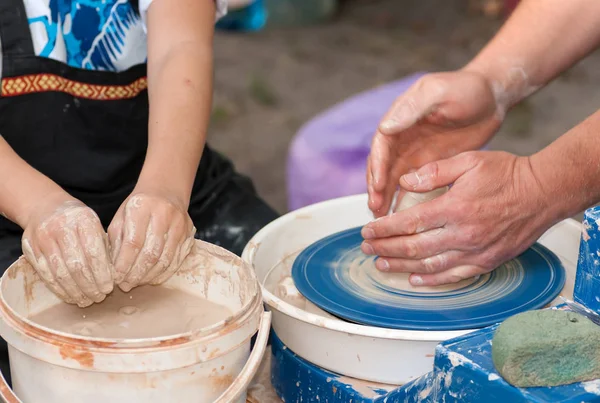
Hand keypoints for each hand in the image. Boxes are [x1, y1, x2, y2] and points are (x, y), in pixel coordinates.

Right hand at [21, 195, 112, 306]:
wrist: (45, 207)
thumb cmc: (78, 221)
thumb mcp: (95, 225)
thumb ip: (104, 247)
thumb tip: (114, 276)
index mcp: (83, 220)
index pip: (94, 253)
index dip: (102, 274)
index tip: (109, 288)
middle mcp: (61, 228)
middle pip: (77, 266)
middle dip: (90, 286)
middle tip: (99, 298)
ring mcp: (43, 238)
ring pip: (60, 273)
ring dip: (75, 292)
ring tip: (86, 301)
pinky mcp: (30, 249)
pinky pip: (46, 274)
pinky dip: (59, 289)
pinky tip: (70, 296)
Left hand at [108, 191, 195, 291]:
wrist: (165, 191)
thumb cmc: (138, 207)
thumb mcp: (121, 217)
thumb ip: (116, 241)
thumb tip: (114, 270)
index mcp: (142, 207)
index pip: (133, 242)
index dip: (124, 264)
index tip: (116, 278)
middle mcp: (164, 214)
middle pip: (151, 253)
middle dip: (137, 274)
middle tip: (126, 285)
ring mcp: (180, 224)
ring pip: (165, 259)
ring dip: (149, 276)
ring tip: (137, 283)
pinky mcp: (189, 233)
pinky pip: (177, 259)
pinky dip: (164, 273)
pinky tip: (152, 278)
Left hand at [361, 151, 552, 285]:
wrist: (544, 192)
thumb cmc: (507, 174)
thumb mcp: (469, 161)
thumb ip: (434, 171)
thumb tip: (404, 181)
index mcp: (455, 207)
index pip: (408, 223)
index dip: (384, 229)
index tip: (367, 230)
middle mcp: (463, 233)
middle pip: (413, 247)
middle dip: (385, 248)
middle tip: (367, 248)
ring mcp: (475, 251)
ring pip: (429, 265)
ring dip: (401, 266)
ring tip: (381, 264)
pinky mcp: (487, 261)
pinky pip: (454, 276)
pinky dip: (432, 280)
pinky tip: (415, 279)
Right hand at [368, 70, 503, 216]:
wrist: (492, 97)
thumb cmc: (466, 89)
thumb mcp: (439, 93)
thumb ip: (413, 109)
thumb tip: (386, 127)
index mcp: (400, 118)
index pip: (381, 145)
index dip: (377, 166)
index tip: (378, 184)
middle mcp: (402, 137)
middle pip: (382, 165)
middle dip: (377, 187)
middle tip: (375, 207)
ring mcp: (414, 152)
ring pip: (393, 178)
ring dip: (385, 196)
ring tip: (381, 216)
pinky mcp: (428, 164)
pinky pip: (412, 184)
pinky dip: (404, 198)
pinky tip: (402, 216)